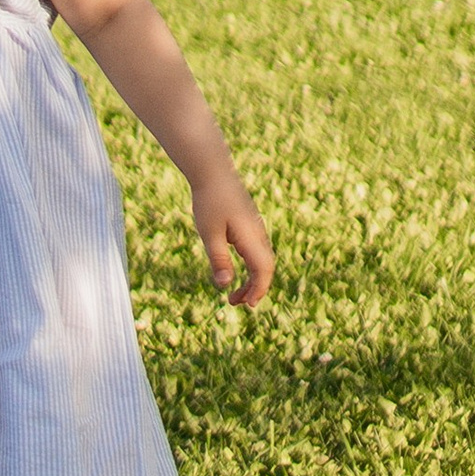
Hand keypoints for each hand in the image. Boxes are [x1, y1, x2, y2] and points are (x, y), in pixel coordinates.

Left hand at [192, 168, 273, 309]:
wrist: (213, 171)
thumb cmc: (209, 201)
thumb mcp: (209, 233)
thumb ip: (218, 259)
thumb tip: (225, 285)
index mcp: (251, 236)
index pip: (263, 270)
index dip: (258, 290)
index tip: (247, 304)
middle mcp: (258, 234)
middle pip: (265, 268)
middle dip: (254, 289)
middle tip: (234, 303)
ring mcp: (255, 229)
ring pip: (261, 260)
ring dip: (251, 280)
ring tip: (233, 295)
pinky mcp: (249, 225)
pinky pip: (256, 252)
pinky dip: (250, 267)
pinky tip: (235, 271)